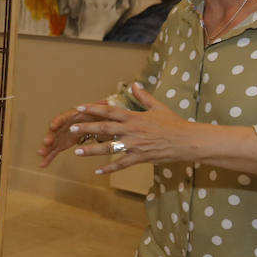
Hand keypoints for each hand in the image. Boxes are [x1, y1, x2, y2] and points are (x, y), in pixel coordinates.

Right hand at [37, 99, 112, 167]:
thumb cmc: (94, 114)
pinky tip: (42, 165)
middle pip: (55, 131)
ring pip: (53, 142)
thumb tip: (107, 102)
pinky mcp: (61, 144)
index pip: (63, 118)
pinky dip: (49, 158)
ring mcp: (61, 135)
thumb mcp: (98, 111)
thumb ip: (100, 108)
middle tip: (46, 142)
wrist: (91, 121)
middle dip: (50, 136)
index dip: (57, 122)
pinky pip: (54, 151)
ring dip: (47, 148)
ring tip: (40, 154)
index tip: (53, 126)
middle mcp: (63, 125)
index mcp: (71, 116)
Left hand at [70, 83, 197, 173]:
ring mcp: (134, 145)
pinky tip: (97, 172)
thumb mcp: (158, 107)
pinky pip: (121, 164)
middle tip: (71, 129)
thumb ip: (144, 97)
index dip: (94, 109)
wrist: (185, 141)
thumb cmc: (173, 123)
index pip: (110, 111)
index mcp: (134, 117)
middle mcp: (131, 131)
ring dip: (91, 150)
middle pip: (104, 129)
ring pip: (109, 148)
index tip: (80, 107)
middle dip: (86, 129)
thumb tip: (134, 85)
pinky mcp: (139, 158)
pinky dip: (109, 169)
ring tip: (77, 152)